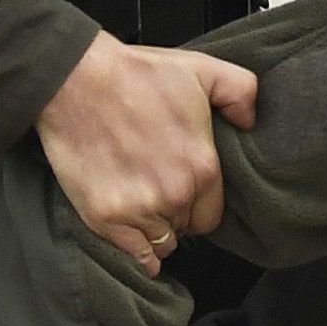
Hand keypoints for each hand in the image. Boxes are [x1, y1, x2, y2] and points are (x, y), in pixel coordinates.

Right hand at [34, 34, 255, 271]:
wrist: (76, 80)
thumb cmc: (136, 74)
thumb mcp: (203, 69)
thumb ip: (241, 92)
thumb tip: (250, 123)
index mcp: (203, 167)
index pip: (212, 214)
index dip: (198, 204)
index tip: (183, 191)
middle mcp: (175, 195)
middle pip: (186, 228)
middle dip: (176, 215)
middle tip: (156, 190)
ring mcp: (139, 210)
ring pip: (160, 243)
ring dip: (154, 230)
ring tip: (140, 206)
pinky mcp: (104, 218)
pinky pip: (133, 255)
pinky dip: (135, 251)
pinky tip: (132, 236)